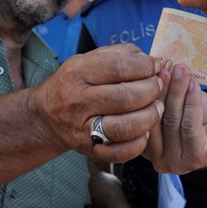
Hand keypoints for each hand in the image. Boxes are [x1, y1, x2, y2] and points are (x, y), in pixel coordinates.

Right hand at [29, 44, 164, 161]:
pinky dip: (139, 143)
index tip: (155, 67)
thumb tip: (153, 61)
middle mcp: (77, 101)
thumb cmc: (78, 82)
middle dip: (151, 90)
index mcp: (77, 73)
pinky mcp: (89, 149)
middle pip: (124, 98)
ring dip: (149, 117)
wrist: (48, 114)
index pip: (118, 67)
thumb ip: (122, 54)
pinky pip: (120, 153)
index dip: (144, 67)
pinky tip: (145, 130)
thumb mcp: (90, 59)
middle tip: (158, 86)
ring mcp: (82, 129)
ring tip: (157, 108)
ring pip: (124, 127)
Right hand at [143, 64, 206, 173]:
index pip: (141, 120)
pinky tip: (194, 85)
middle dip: (161, 90)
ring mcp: (177, 163)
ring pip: (173, 121)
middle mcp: (159, 161)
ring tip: (181, 71)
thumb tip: (151, 70)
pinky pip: (190, 125)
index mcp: (149, 150)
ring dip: (177, 91)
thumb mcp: (178, 105)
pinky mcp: (196, 158)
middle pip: (155, 119)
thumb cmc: (204, 119)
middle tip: (165, 68)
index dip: (146, 94)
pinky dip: (192, 102)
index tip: (151, 71)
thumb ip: (163, 95)